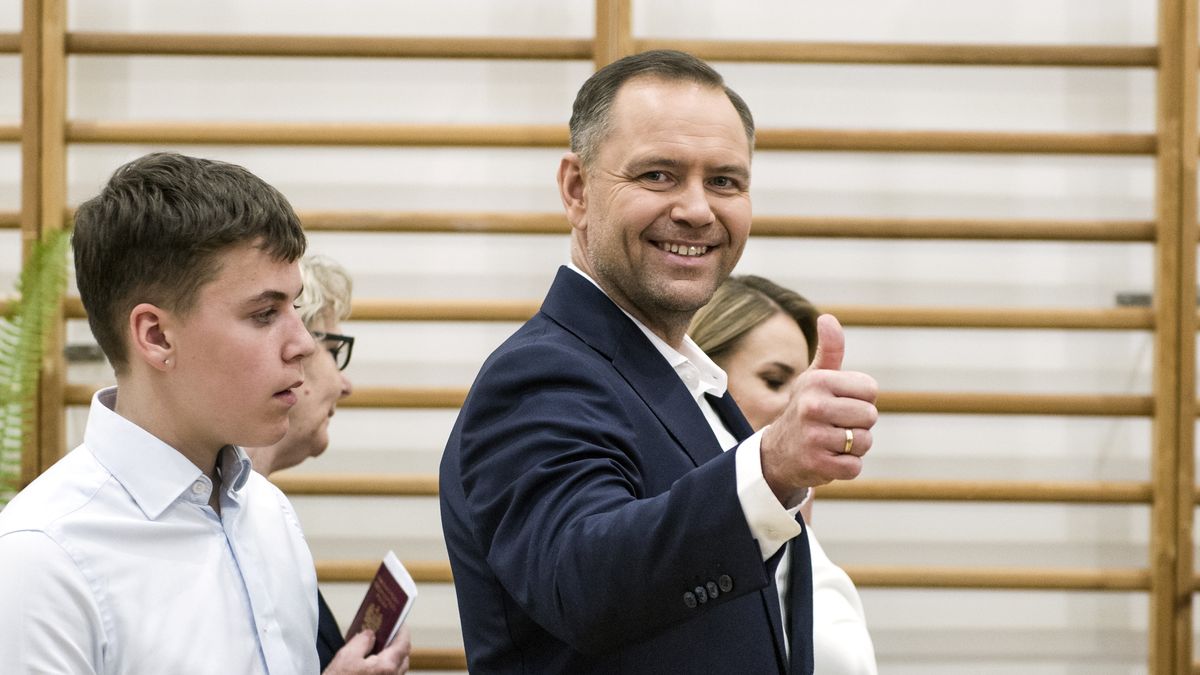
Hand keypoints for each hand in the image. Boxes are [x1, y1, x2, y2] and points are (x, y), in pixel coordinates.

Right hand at [323, 626, 411, 674]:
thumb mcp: (347, 656)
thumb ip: (362, 641)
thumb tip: (370, 634)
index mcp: (387, 667)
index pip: (404, 645)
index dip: (403, 632)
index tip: (400, 623)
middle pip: (403, 659)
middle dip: (398, 645)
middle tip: (388, 634)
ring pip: (396, 670)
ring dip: (392, 658)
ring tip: (379, 648)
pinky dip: (384, 669)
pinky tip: (372, 665)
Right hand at [760, 314, 877, 502]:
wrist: (777, 452)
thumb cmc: (806, 409)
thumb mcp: (815, 378)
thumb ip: (830, 350)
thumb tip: (828, 318)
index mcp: (817, 382)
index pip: (870, 390)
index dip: (861, 399)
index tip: (840, 404)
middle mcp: (813, 407)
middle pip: (870, 416)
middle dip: (858, 424)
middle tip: (835, 426)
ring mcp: (814, 437)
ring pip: (864, 442)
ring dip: (853, 447)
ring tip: (831, 442)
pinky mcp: (817, 464)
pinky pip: (854, 466)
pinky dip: (847, 466)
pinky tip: (828, 459)